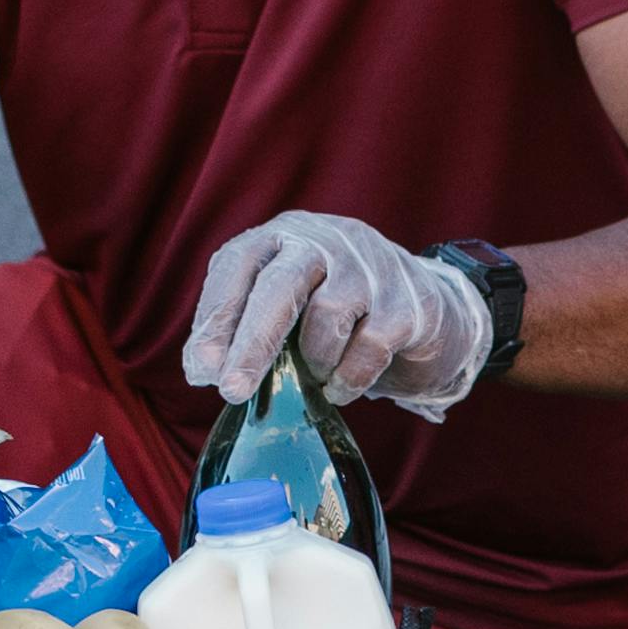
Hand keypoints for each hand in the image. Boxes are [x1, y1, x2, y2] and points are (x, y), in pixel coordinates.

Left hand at [183, 211, 495, 417]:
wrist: (426, 314)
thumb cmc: (337, 315)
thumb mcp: (287, 308)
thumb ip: (243, 328)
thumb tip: (202, 369)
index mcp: (285, 236)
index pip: (238, 264)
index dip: (216, 317)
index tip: (201, 370)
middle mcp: (327, 239)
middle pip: (280, 286)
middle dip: (252, 344)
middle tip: (232, 392)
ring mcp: (373, 265)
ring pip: (327, 315)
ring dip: (312, 363)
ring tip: (312, 378)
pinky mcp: (409, 301)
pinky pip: (370, 346)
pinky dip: (348, 378)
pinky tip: (341, 387)